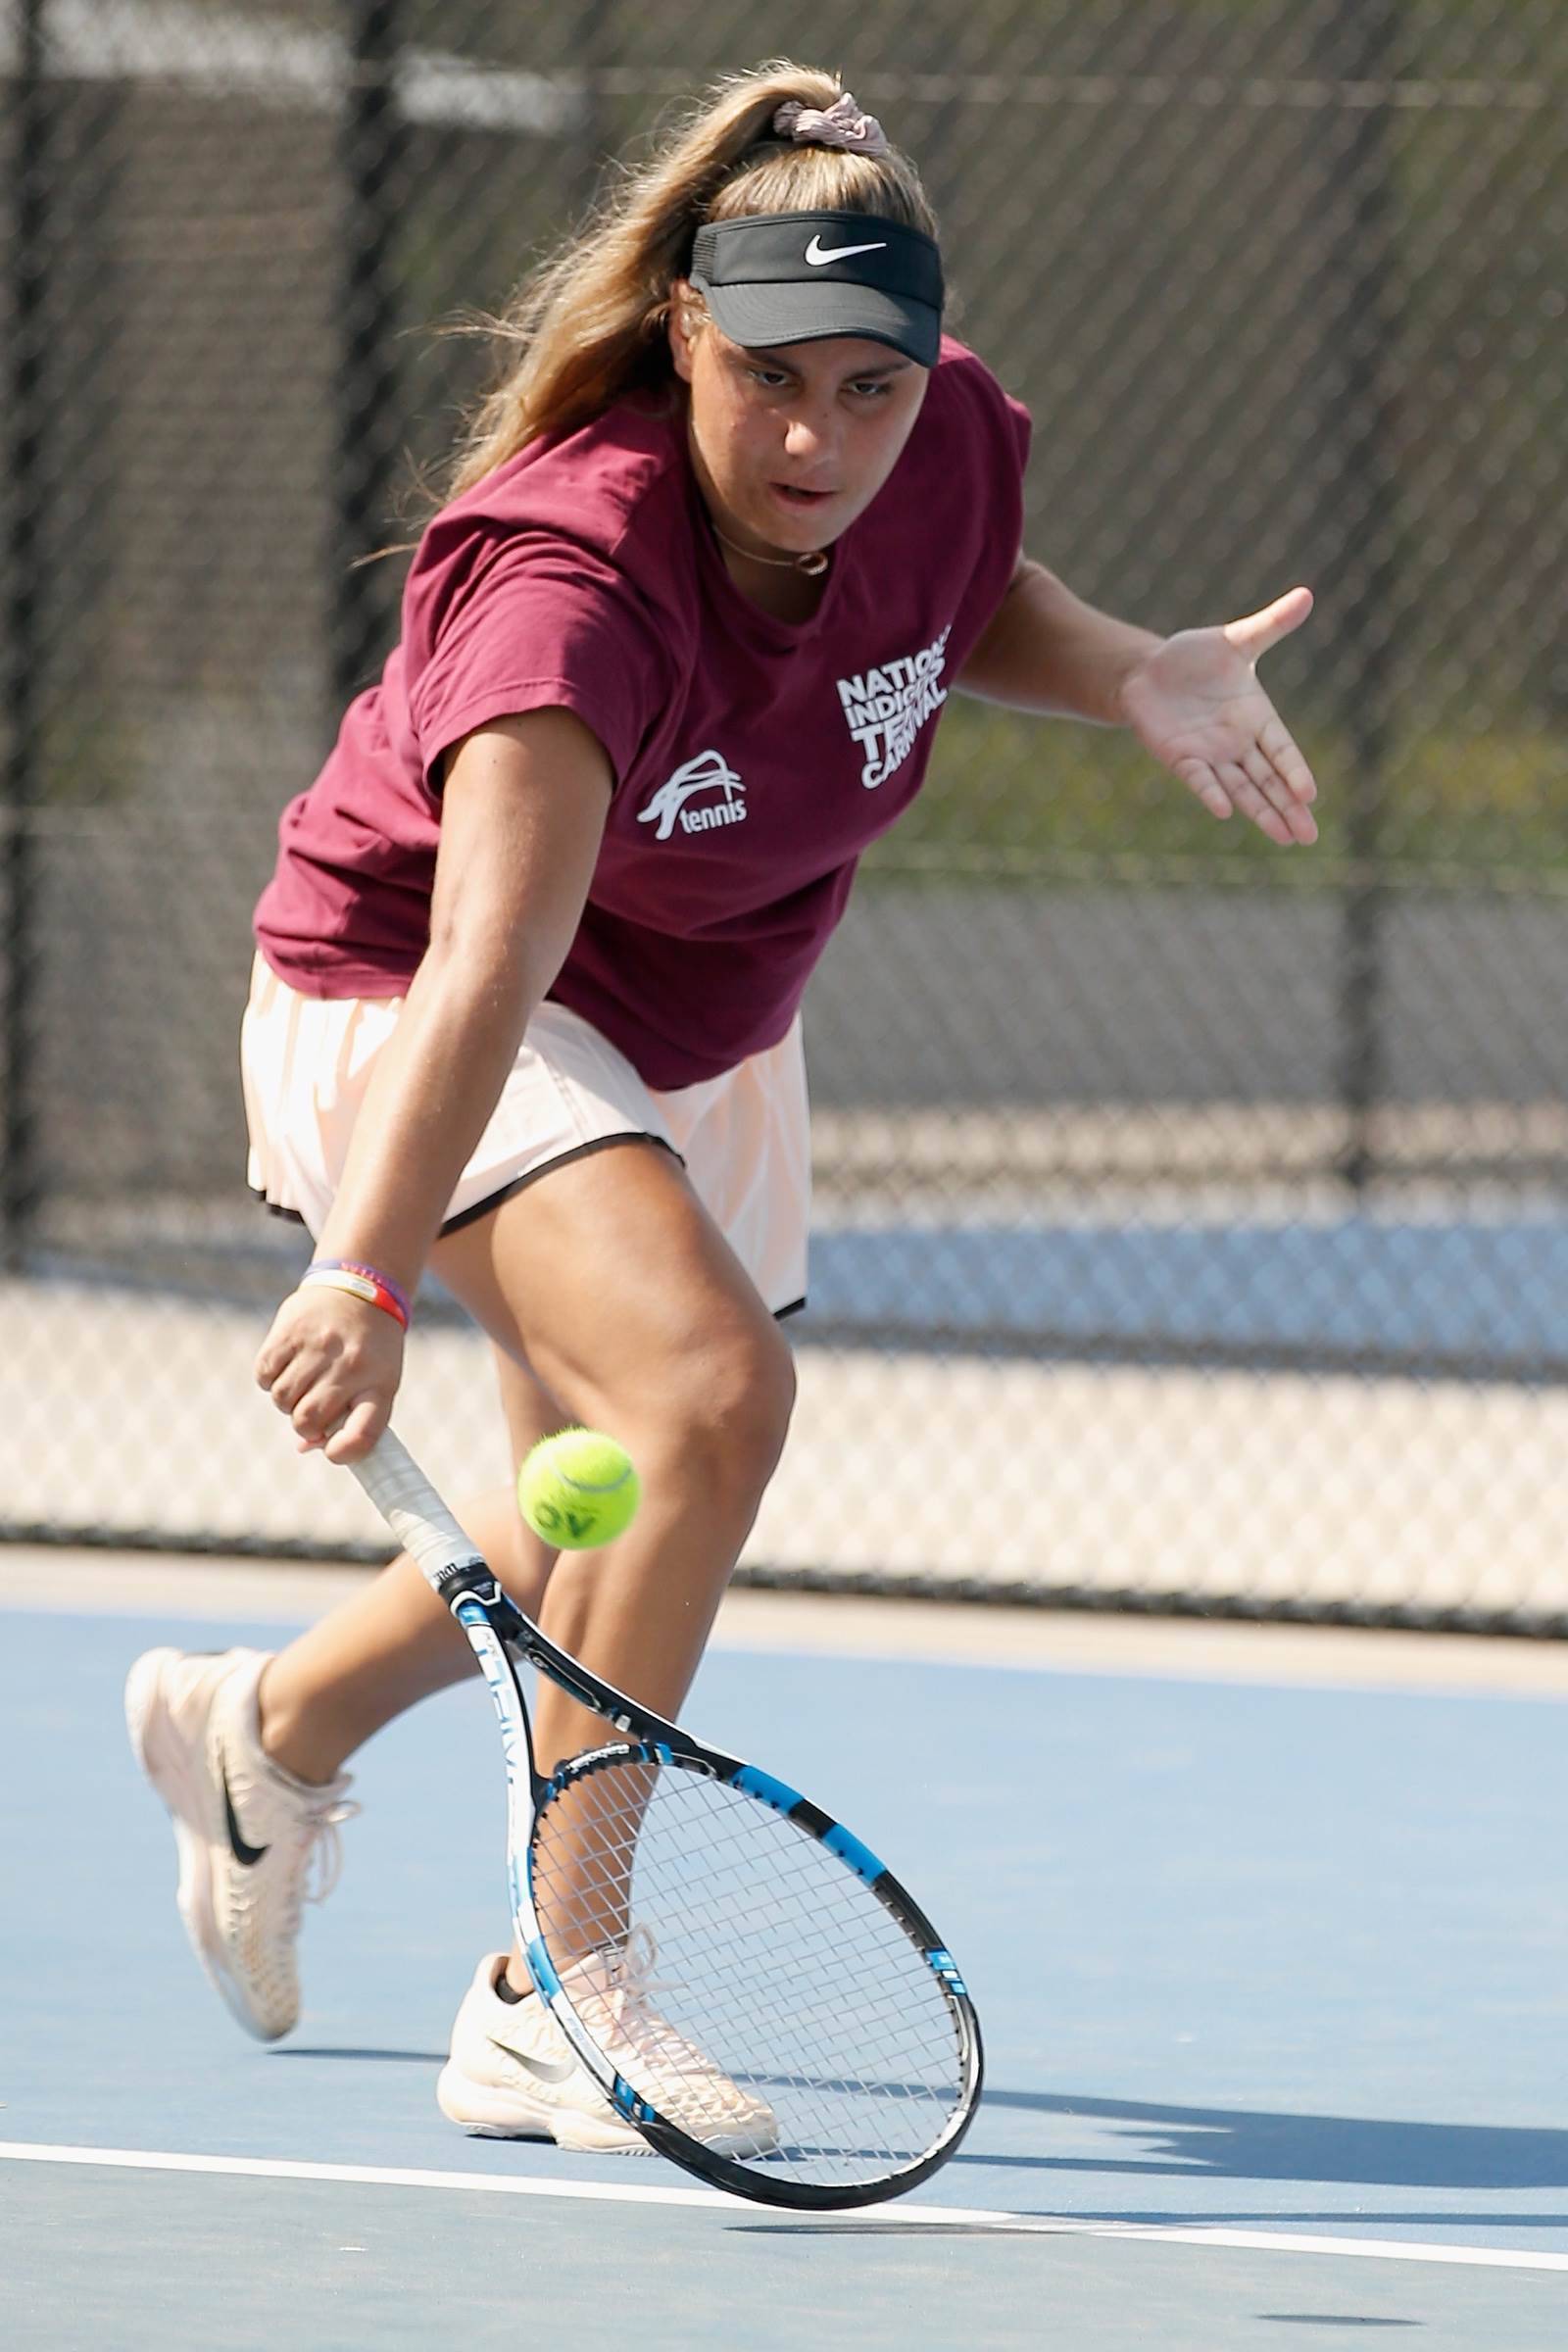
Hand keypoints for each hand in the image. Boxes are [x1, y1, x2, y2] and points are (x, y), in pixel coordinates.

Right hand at [254, 1286, 404, 1463]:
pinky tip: (289, 1364)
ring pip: (282, 1401)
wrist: (360, 1288)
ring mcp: (319, 1347)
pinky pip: (265, 1377)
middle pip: (309, 1421)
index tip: (332, 1450)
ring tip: (304, 1380)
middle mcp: (351, 1365)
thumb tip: (305, 1447)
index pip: (363, 1434)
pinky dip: (271, 1378)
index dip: (343, 1453)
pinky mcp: (290, 1332)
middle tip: (313, 1406)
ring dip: (288, 1400)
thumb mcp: (376, 1381)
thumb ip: (350, 1418)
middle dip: (305, 1424)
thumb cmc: (369, 1350)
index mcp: (380, 1383)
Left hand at [1118, 586, 1317, 845]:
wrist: (1148, 671)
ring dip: (1260, 813)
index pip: (1283, 751)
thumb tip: (1307, 595)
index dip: (1295, 771)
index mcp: (1257, 718)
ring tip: (1283, 837)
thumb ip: (1271, 625)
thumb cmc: (1195, 658)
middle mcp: (1238, 744)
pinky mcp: (1181, 758)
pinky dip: (1211, 793)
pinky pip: (1200, 779)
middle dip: (1288, 809)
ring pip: (1241, 790)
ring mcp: (1211, 755)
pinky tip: (1225, 811)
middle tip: (1309, 837)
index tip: (1310, 794)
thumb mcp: (1236, 640)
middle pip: (1269, 782)